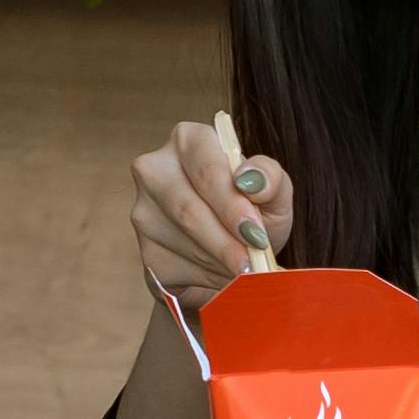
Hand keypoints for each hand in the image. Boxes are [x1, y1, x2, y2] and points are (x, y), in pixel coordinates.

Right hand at [129, 113, 282, 300]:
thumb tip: (252, 179)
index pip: (206, 169)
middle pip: (187, 208)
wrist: (234, 257)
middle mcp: (156, 168)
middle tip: (251, 264)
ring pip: (181, 241)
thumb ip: (271, 178)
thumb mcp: (274, 194)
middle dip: (225, 242)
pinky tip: (223, 276)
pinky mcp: (145, 250)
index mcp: (189, 140)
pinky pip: (175, 268)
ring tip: (244, 270)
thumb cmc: (253, 215)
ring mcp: (143, 210)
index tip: (255, 233)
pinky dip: (206, 278)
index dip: (231, 205)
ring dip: (219, 263)